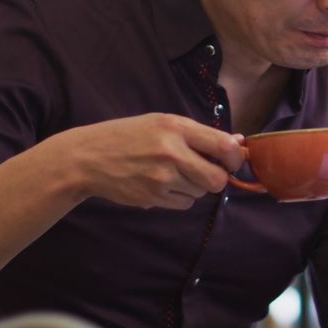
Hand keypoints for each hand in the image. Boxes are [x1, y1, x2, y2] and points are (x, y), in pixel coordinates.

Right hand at [56, 113, 245, 208]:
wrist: (88, 158)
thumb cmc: (129, 136)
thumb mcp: (162, 123)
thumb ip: (200, 134)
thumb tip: (239, 142)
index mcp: (176, 127)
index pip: (224, 146)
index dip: (235, 157)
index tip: (232, 160)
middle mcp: (171, 152)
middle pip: (217, 179)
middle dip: (217, 178)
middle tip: (207, 172)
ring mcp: (161, 177)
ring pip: (200, 192)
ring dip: (195, 186)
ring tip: (173, 173)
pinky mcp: (153, 197)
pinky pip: (184, 203)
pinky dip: (180, 197)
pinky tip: (162, 184)